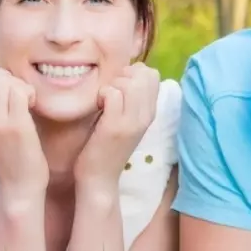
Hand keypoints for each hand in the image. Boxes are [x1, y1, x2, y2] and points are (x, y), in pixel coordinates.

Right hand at [0, 65, 48, 198]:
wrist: (19, 185)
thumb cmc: (12, 155)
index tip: (9, 95)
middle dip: (9, 78)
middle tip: (20, 97)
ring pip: (4, 79)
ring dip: (20, 85)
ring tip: (27, 103)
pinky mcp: (16, 126)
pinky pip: (20, 91)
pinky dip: (29, 92)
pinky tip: (33, 107)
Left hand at [74, 63, 159, 192]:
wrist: (99, 178)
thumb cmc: (106, 147)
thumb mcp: (125, 120)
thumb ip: (130, 100)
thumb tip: (124, 74)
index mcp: (150, 112)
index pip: (152, 75)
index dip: (132, 73)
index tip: (118, 88)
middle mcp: (146, 115)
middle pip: (143, 74)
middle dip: (122, 76)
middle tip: (109, 94)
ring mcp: (132, 121)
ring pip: (129, 82)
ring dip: (111, 85)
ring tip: (103, 101)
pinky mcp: (115, 127)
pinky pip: (113, 94)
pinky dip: (102, 95)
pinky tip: (98, 107)